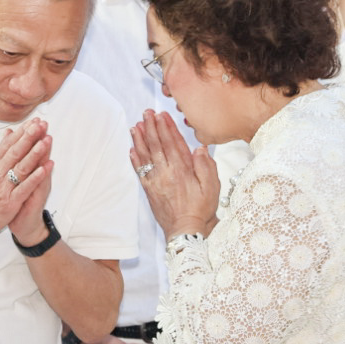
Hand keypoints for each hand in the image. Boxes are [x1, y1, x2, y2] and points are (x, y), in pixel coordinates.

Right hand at [0, 119, 51, 245]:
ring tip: (45, 142)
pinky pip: (24, 187)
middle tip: (40, 125)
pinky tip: (44, 168)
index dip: (21, 132)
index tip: (33, 122)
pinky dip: (35, 177)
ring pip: (21, 167)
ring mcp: (3, 187)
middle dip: (29, 137)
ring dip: (34, 154)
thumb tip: (8, 133)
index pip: (7, 144)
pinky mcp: (9, 202)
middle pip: (15, 152)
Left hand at [130, 110, 219, 237]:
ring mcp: (156, 181)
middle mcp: (166, 173)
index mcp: (182, 170)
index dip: (166, 128)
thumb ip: (206, 166)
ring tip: (136, 126)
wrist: (186, 231)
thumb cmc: (201, 209)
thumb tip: (200, 147)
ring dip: (140, 139)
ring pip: (146, 155)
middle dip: (151, 127)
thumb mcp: (212, 187)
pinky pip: (140, 171)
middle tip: (147, 113)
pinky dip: (135, 159)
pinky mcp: (149, 190)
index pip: (173, 143)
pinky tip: (132, 148)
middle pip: (157, 145)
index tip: (162, 115)